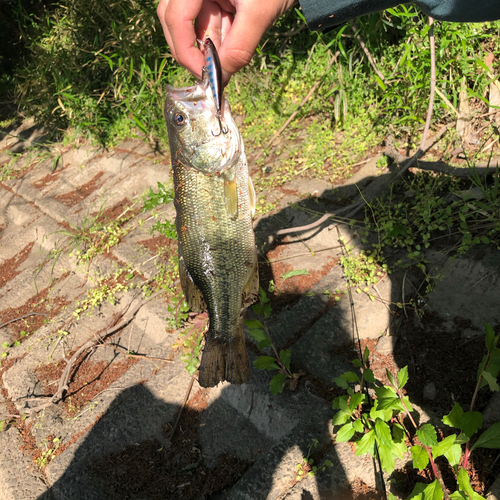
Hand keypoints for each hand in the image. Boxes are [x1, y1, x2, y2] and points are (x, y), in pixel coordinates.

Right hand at [157, 0, 296, 80]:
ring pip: (191, 26)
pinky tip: (232, 45)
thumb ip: (238, 47)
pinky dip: (217, 40)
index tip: (202, 74)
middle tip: (210, 73)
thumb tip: (220, 78)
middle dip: (192, 50)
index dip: (184, 50)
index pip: (174, 17)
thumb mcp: (259, 14)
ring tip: (229, 56)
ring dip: (208, 46)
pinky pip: (206, 23)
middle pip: (174, 21)